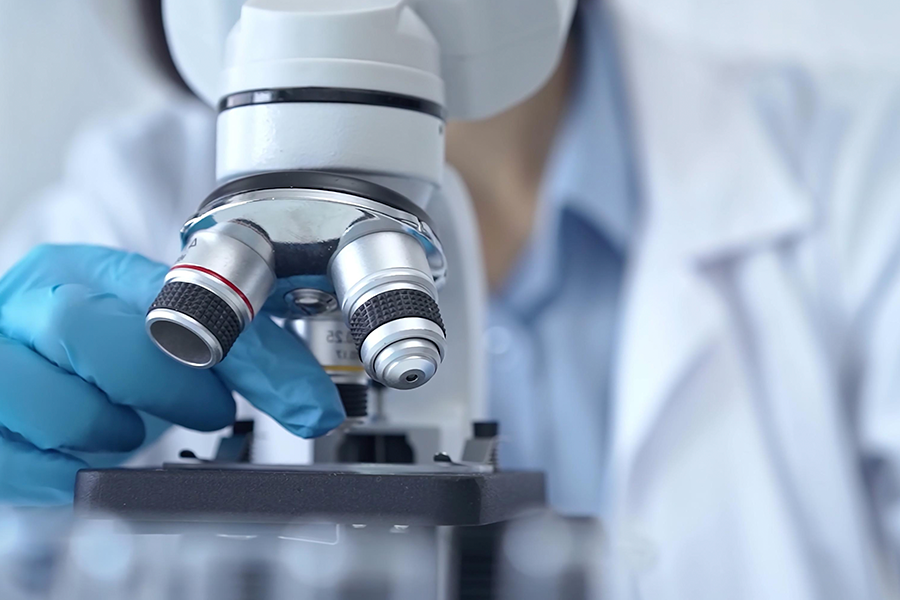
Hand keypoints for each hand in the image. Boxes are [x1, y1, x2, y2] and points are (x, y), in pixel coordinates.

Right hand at [0, 244, 343, 504]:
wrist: (18, 367)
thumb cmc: (94, 355)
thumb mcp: (164, 337)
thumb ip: (241, 359)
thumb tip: (312, 405)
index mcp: (82, 271)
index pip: (173, 295)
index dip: (240, 351)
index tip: (296, 397)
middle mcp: (27, 307)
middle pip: (85, 331)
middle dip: (162, 384)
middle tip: (204, 410)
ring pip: (57, 405)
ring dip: (111, 431)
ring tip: (123, 428)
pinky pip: (22, 463)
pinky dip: (68, 473)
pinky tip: (82, 454)